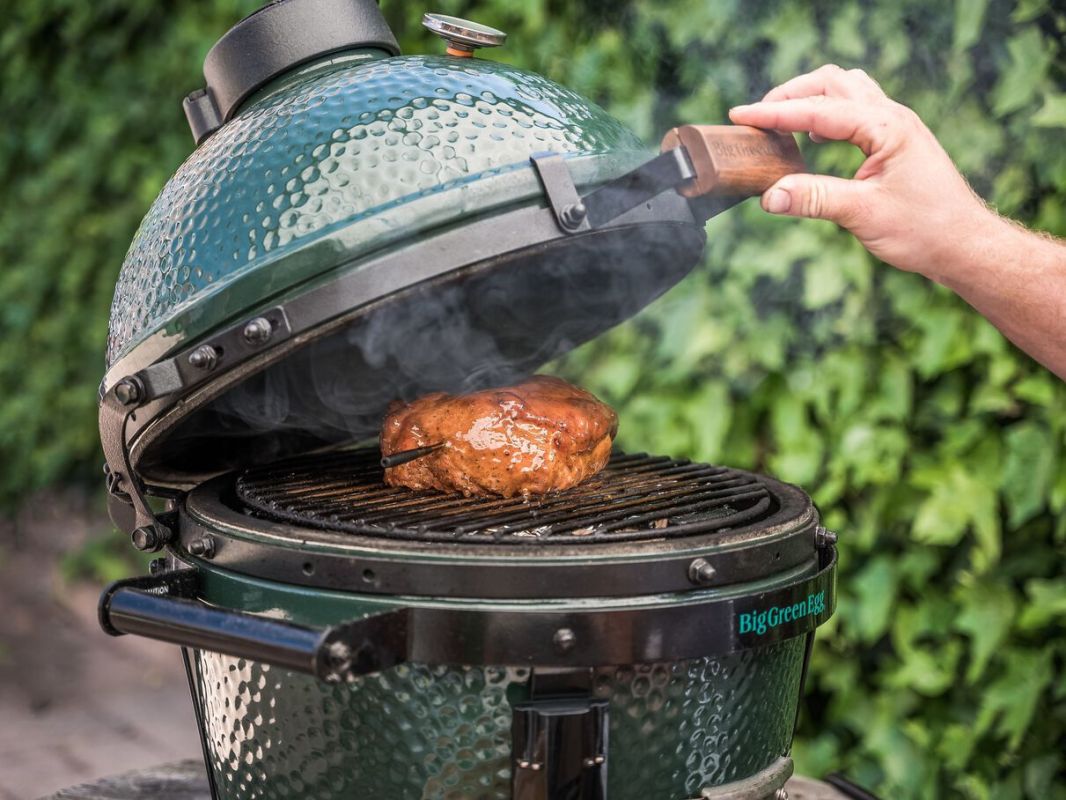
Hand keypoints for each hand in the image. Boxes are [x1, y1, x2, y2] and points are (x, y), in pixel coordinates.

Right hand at [728, 64, 996, 282]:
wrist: (965, 245)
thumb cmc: (924, 230)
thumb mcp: (862, 215)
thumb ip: (813, 199)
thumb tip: (768, 195)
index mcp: (886, 127)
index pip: (819, 110)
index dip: (775, 113)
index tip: (740, 115)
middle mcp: (893, 117)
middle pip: (832, 83)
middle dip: (791, 94)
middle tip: (758, 117)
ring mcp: (897, 126)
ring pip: (846, 90)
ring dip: (811, 99)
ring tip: (781, 122)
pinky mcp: (897, 141)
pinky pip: (857, 110)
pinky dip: (828, 114)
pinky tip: (814, 138)